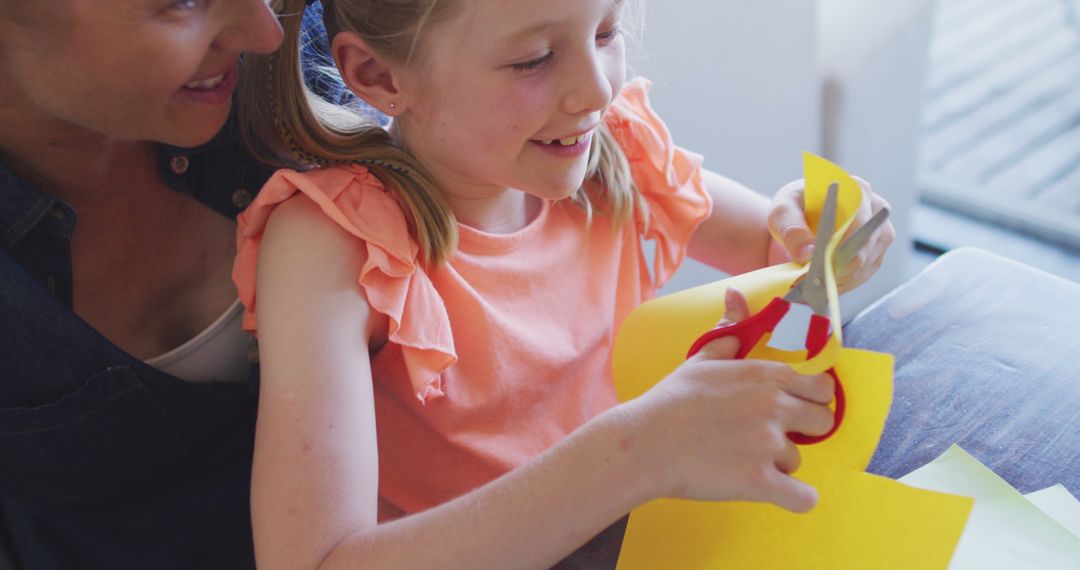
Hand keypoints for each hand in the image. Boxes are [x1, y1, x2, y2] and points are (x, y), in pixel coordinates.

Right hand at [620, 288, 834, 512]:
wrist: (644, 444)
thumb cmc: (671, 401)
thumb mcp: (701, 357)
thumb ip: (730, 329)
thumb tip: (736, 294)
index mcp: (765, 376)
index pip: (821, 387)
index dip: (810, 398)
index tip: (792, 407)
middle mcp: (774, 407)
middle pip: (824, 421)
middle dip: (804, 430)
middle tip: (774, 436)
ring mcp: (768, 445)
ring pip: (799, 459)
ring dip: (779, 464)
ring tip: (744, 459)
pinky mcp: (759, 482)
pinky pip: (803, 498)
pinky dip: (796, 498)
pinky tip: (779, 492)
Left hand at [767, 177, 895, 291]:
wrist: (801, 218)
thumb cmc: (794, 208)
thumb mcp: (782, 213)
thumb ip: (792, 230)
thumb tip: (807, 254)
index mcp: (855, 189)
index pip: (856, 223)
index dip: (838, 248)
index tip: (815, 265)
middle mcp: (875, 208)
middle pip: (863, 248)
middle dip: (834, 269)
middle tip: (808, 281)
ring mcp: (880, 231)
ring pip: (865, 265)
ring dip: (837, 279)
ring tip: (811, 284)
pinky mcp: (877, 251)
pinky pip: (864, 274)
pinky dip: (842, 283)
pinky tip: (823, 284)